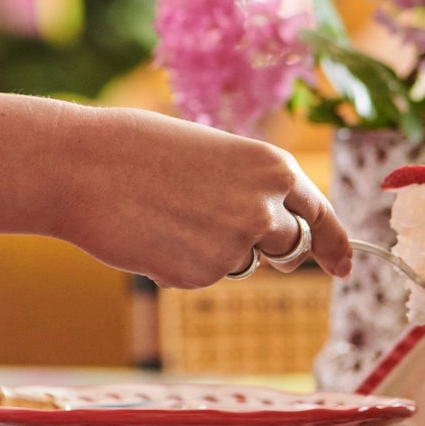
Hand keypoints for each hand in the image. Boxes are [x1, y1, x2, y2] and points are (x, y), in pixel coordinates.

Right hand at [0, 93, 350, 289]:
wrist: (80, 167)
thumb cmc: (137, 148)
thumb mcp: (210, 154)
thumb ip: (247, 187)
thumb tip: (265, 230)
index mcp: (274, 169)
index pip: (321, 215)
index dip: (335, 245)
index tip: (343, 269)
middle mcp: (266, 210)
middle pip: (286, 246)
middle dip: (264, 245)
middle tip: (216, 224)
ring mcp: (235, 248)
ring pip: (238, 262)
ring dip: (212, 248)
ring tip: (165, 214)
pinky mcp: (200, 277)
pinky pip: (200, 276)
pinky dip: (178, 262)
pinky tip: (148, 234)